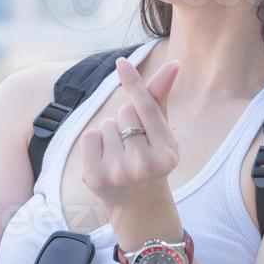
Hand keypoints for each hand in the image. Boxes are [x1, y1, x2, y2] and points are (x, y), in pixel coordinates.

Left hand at [81, 55, 180, 217]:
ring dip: (110, 133)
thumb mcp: (161, 133)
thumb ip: (160, 99)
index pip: (147, 108)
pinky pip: (89, 136)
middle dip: (125, 121)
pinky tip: (104, 159)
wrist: (136, 202)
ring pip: (105, 125)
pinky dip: (94, 142)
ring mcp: (119, 173)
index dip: (134, 83)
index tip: (121, 62)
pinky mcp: (96, 178)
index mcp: (167, 153)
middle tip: (132, 145)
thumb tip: (173, 64)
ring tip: (119, 154)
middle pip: (124, 113)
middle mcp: (145, 165)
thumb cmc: (150, 158)